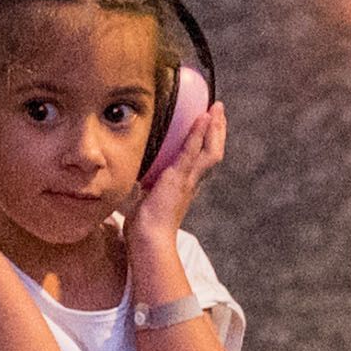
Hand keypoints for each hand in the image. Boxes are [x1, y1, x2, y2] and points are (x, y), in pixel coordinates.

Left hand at [131, 91, 228, 241]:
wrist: (149, 241)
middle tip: (218, 110)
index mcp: (185, 188)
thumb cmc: (145, 229)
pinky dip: (199, 134)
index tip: (208, 127)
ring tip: (216, 109)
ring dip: (215, 128)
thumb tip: (132, 179)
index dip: (207, 143)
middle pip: (213, 152)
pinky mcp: (180, 178)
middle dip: (218, 131)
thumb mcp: (144, 201)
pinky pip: (193, 152)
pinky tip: (203, 118)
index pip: (201, 161)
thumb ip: (143, 188)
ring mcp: (188, 180)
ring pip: (210, 150)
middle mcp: (192, 183)